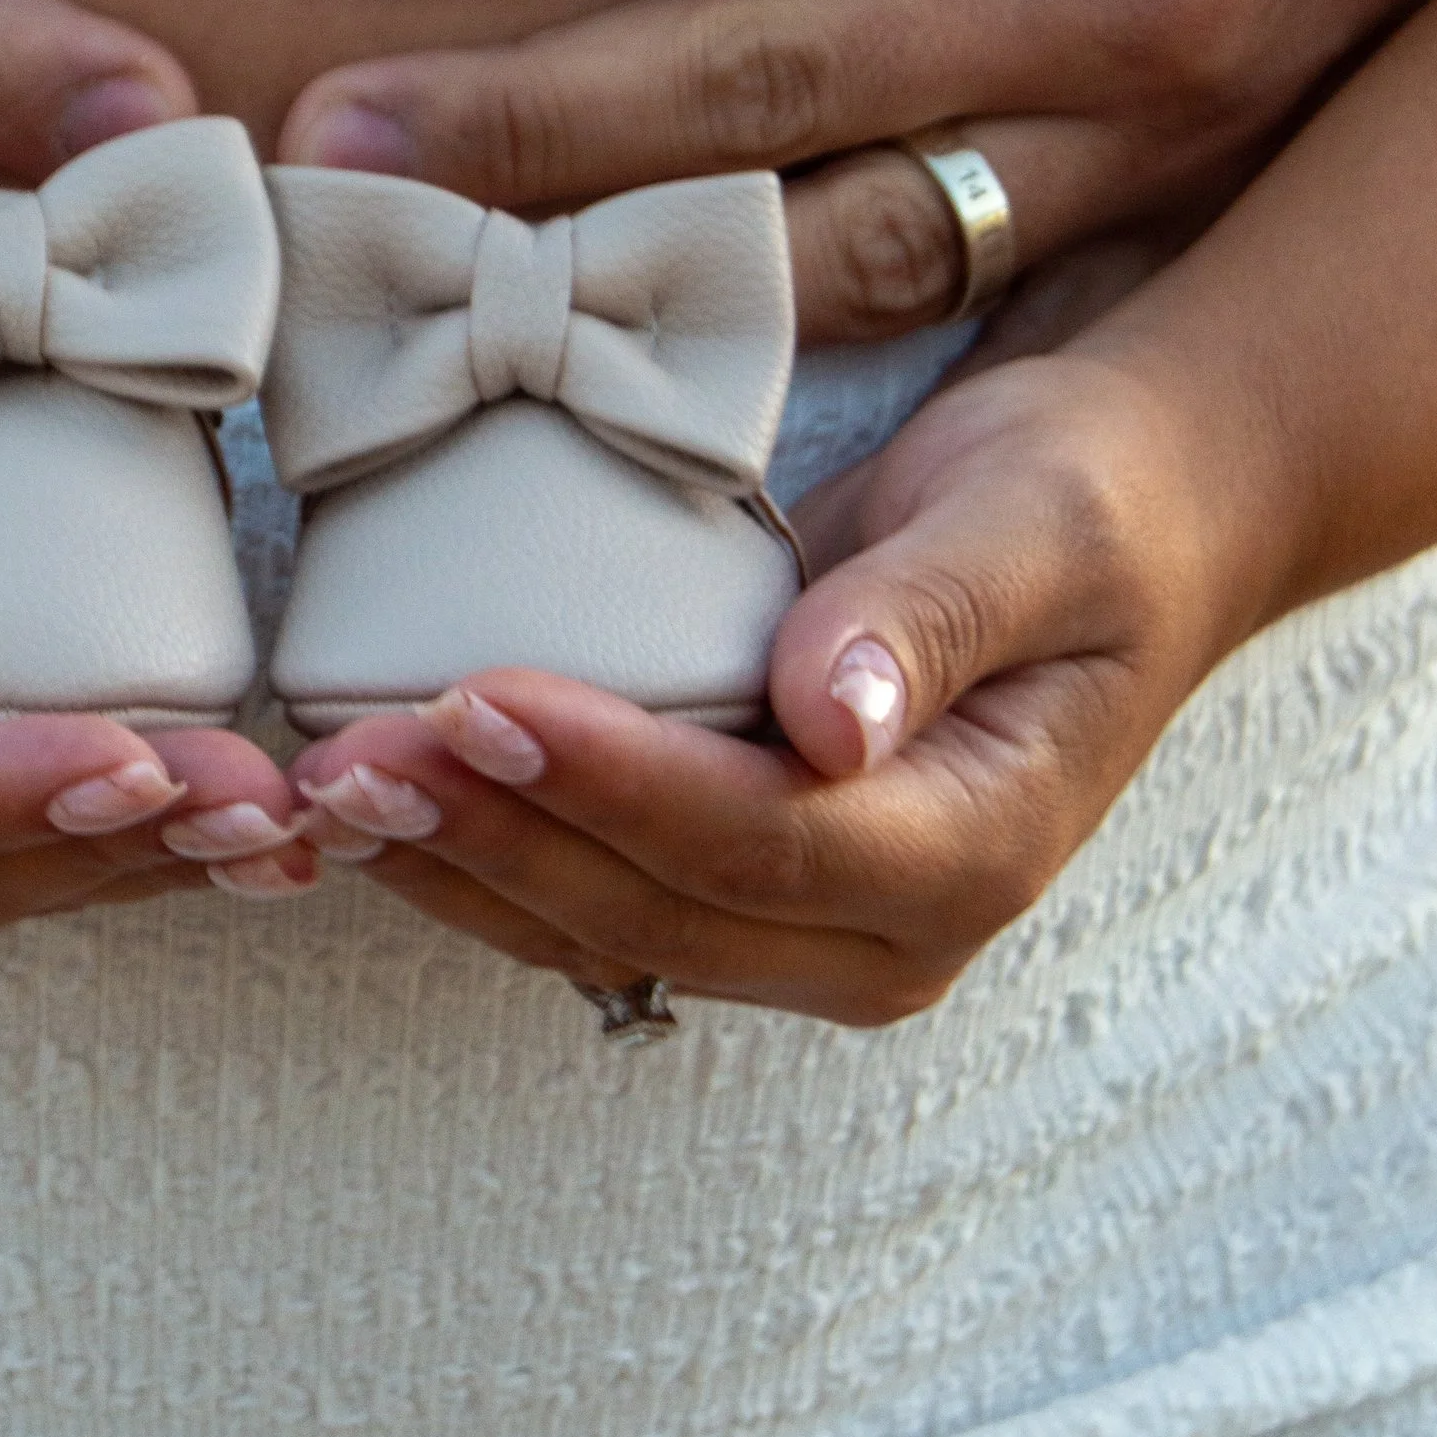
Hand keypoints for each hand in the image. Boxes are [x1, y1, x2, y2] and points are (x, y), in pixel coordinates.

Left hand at [279, 0, 1436, 341]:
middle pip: (749, 78)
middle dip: (520, 125)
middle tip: (317, 154)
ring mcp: (1118, 123)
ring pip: (832, 239)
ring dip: (623, 276)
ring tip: (429, 291)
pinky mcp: (1139, 203)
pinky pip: (934, 296)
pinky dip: (778, 339)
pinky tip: (624, 355)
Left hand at [287, 330, 1246, 1026]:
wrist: (1116, 532)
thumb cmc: (1086, 504)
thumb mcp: (1040, 521)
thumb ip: (934, 613)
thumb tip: (834, 721)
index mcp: (972, 853)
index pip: (757, 842)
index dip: (608, 781)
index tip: (476, 699)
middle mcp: (885, 932)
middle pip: (652, 908)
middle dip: (488, 834)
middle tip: (344, 755)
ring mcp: (806, 929)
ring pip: (596, 927)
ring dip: (454, 860)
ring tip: (321, 782)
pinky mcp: (734, 890)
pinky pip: (585, 899)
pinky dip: (476, 849)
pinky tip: (373, 794)